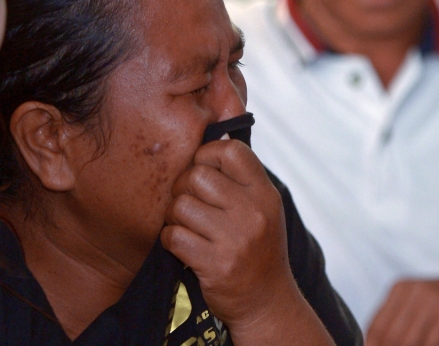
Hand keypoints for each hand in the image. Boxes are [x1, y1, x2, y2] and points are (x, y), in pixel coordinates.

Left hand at [160, 139, 296, 327]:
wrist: (267, 302)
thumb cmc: (259, 249)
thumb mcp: (263, 209)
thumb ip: (241, 179)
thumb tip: (214, 137)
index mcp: (265, 194)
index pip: (231, 151)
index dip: (207, 155)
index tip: (203, 171)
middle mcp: (253, 213)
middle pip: (197, 176)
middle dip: (183, 188)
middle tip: (188, 204)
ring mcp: (235, 239)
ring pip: (180, 206)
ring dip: (175, 217)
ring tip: (186, 226)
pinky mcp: (215, 264)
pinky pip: (174, 236)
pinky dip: (170, 240)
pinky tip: (182, 245)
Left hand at [366, 269, 438, 345]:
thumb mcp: (421, 305)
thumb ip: (401, 322)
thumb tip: (378, 344)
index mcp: (400, 289)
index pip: (375, 325)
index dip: (371, 345)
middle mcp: (412, 291)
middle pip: (389, 336)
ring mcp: (431, 301)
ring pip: (407, 342)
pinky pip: (430, 343)